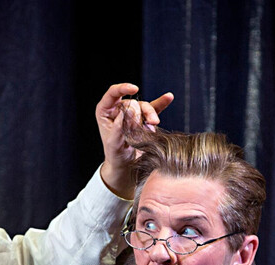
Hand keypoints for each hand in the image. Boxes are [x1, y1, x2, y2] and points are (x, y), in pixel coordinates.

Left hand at [96, 82, 173, 197]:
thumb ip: (120, 127)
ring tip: (155, 124)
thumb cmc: (116, 157)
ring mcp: (132, 114)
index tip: (134, 88)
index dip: (123, 88)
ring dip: (151, 115)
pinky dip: (161, 103)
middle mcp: (118, 110)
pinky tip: (168, 97)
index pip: (113, 94)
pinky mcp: (144, 120)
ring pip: (145, 107)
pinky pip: (154, 109)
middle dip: (142, 111)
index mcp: (105, 112)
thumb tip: (129, 109)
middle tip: (148, 124)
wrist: (126, 167)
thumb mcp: (114, 144)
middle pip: (133, 102)